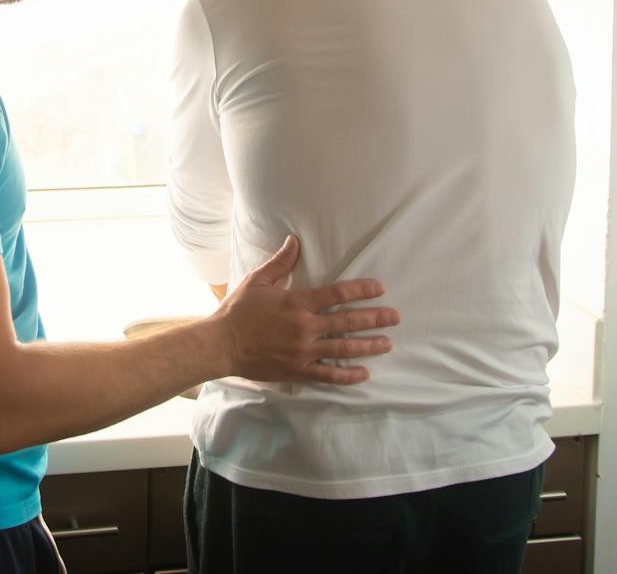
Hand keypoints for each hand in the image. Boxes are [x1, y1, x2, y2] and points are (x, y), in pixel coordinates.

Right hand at [210, 235, 398, 384]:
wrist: (221, 344)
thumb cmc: (238, 310)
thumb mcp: (257, 281)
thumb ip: (280, 263)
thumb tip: (294, 241)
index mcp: (297, 303)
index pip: (337, 294)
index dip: (361, 290)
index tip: (380, 288)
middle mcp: (305, 327)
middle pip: (348, 322)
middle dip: (375, 319)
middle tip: (395, 317)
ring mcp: (303, 351)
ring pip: (344, 349)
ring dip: (369, 346)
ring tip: (387, 344)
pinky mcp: (298, 370)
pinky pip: (328, 375)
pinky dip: (348, 376)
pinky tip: (364, 374)